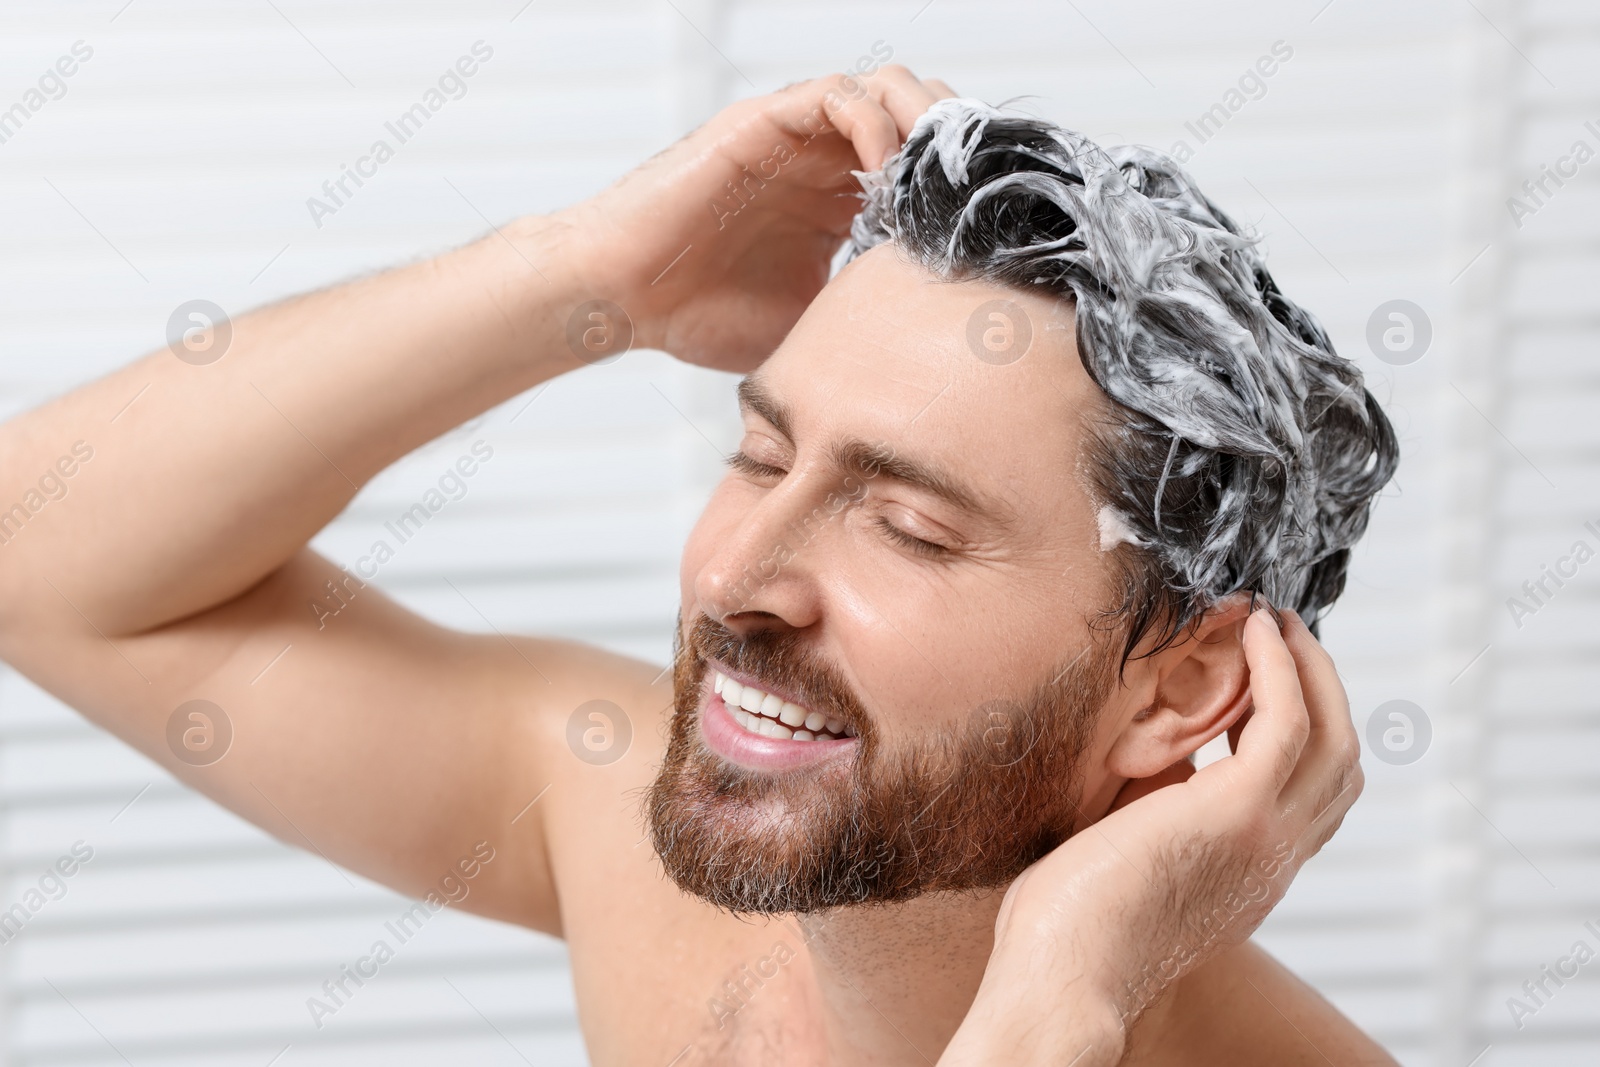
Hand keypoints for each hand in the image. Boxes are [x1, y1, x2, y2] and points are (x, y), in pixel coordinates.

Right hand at [551, 65, 954, 371]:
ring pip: (885, 95)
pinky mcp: (762, 124)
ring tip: (931, 180)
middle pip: (914, 126)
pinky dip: (872, 122)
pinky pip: (835, 96)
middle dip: (950, 154)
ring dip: (918, 127)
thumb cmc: (698, 316)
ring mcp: (793, 141)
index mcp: (836, 208)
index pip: (919, 178)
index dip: (955, 196)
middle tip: (971, 197)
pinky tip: (882, 173)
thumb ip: (859, 322)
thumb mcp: (807, 330)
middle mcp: (820, 166)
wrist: (623, 297)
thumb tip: (926, 361)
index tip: (985, 233)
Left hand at [942, 608, 1363, 1064]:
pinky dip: (1279, 667)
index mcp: (1252, 874)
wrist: (1063, 980)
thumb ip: (1156, 803)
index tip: (1269, 678)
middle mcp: (1275, 859)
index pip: (1315, 798)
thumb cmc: (1068, 929)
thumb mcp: (1131, 853)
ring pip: (1333, 734)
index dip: (1306, 731)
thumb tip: (1148, 745)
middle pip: (1342, 761)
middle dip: (1322, 689)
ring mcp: (1267, 836)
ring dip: (1308, 667)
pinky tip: (1254, 633)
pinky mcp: (1239, 811)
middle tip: (1284, 636)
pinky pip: (1287, 718)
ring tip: (1273, 621)